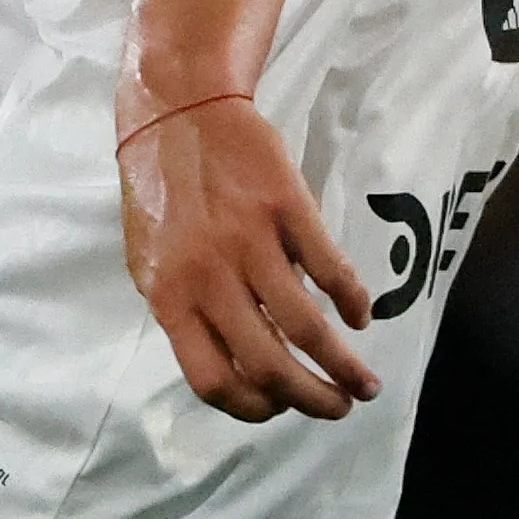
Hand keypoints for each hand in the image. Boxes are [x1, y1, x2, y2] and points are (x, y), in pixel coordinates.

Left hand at [116, 92, 379, 421]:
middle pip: (269, 366)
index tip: (278, 409)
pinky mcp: (286, 209)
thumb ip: (188, 310)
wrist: (176, 109)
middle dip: (312, 400)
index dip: (251, 407)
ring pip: (308, 328)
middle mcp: (206, 277)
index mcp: (167, 295)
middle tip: (339, 409)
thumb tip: (240, 363)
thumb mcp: (154, 260)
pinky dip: (354, 302)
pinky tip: (362, 315)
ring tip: (364, 382)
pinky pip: (331, 272)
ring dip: (344, 366)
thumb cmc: (161, 190)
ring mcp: (248, 243)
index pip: (210, 380)